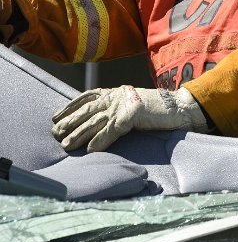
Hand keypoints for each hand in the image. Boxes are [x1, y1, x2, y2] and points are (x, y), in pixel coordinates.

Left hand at [52, 85, 207, 151]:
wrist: (178, 108)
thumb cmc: (155, 111)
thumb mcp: (130, 106)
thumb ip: (114, 110)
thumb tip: (94, 124)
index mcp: (115, 92)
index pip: (87, 97)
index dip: (70, 106)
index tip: (56, 116)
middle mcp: (117, 95)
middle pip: (88, 109)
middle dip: (70, 122)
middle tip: (54, 133)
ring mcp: (125, 103)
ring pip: (96, 120)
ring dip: (79, 134)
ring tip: (66, 145)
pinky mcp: (133, 113)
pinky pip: (113, 129)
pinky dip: (101, 140)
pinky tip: (91, 149)